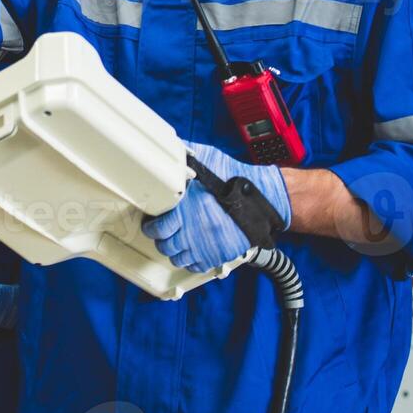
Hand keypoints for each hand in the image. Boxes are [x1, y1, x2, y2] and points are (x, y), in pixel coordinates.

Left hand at [141, 142, 292, 272]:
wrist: (261, 197)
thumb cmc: (234, 178)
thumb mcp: (206, 159)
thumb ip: (185, 154)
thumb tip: (171, 146)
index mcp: (183, 210)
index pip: (155, 228)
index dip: (151, 226)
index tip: (153, 222)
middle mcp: (191, 232)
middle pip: (164, 245)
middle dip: (161, 238)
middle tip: (164, 231)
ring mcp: (204, 246)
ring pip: (178, 259)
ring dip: (174, 250)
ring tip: (177, 240)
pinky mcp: (218, 255)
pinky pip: (196, 267)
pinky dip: (191, 261)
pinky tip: (192, 250)